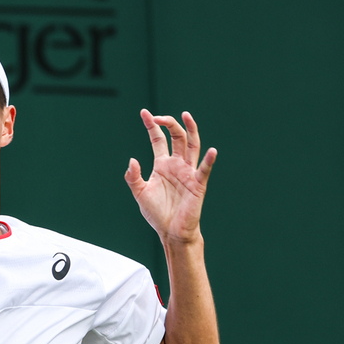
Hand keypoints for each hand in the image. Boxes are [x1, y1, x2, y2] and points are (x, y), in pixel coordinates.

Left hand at [125, 109, 216, 243]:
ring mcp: (188, 172)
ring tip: (186, 116)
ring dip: (190, 130)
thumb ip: (133, 177)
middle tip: (157, 117)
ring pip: (192, 146)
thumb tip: (132, 160)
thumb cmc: (157, 212)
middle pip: (176, 137)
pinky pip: (204, 170)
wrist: (170, 231)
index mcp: (162, 164)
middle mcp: (176, 164)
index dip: (152, 126)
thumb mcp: (139, 193)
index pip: (158, 139)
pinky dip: (209, 161)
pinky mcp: (198, 184)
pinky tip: (212, 151)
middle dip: (168, 124)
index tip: (144, 113)